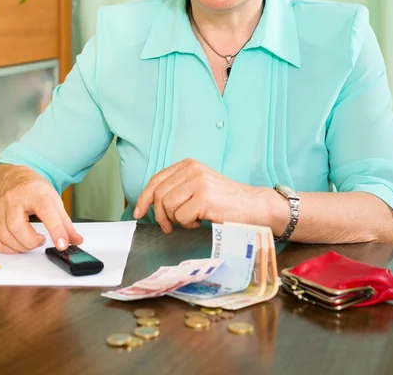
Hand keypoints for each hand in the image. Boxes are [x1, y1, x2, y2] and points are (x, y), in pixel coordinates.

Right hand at [0, 171, 82, 253]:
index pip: (46, 212)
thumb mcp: (54, 200)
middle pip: (18, 227)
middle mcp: (14, 199)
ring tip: (32, 242)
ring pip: (6, 236)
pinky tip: (19, 245)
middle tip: (41, 240)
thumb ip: (65, 223)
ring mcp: (0, 209)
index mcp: (34, 193)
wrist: (13, 180)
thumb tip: (76, 240)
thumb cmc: (34, 190)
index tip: (63, 244)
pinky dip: (9, 249)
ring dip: (22, 247)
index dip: (56, 230)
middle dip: (32, 241)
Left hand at [134, 158, 269, 232]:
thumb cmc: (225, 201)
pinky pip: (181, 217)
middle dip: (159, 215)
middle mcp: (192, 170)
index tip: (139, 212)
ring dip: (176, 220)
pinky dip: (188, 224)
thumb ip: (177, 188)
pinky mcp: (204, 198)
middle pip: (158, 194)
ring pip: (167, 206)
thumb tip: (147, 204)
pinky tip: (200, 221)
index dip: (144, 198)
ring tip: (191, 220)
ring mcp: (199, 183)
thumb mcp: (198, 186)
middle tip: (169, 226)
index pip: (156, 180)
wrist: (254, 206)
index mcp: (188, 164)